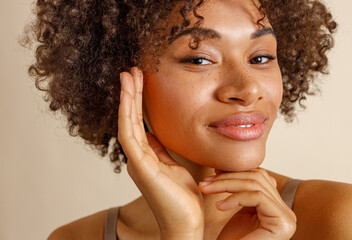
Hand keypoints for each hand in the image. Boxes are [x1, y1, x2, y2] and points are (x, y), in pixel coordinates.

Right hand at [117, 67, 203, 238]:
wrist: (187, 223)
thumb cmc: (184, 198)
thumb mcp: (175, 166)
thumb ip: (164, 151)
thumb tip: (158, 134)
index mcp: (147, 156)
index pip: (140, 122)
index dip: (138, 101)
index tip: (141, 80)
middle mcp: (139, 157)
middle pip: (131, 119)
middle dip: (131, 94)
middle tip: (131, 70)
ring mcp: (138, 161)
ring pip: (127, 123)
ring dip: (127, 98)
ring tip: (128, 75)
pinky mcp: (141, 167)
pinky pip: (130, 135)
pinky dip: (127, 114)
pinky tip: (127, 96)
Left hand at [199, 168, 296, 239]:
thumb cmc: (231, 239)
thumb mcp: (236, 208)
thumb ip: (239, 189)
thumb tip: (227, 165)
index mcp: (275, 205)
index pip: (258, 176)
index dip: (235, 171)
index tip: (213, 173)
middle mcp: (285, 210)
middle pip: (257, 178)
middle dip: (228, 177)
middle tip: (205, 182)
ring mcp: (286, 217)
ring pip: (255, 184)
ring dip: (226, 184)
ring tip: (206, 190)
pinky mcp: (282, 223)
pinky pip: (257, 197)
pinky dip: (235, 198)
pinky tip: (219, 206)